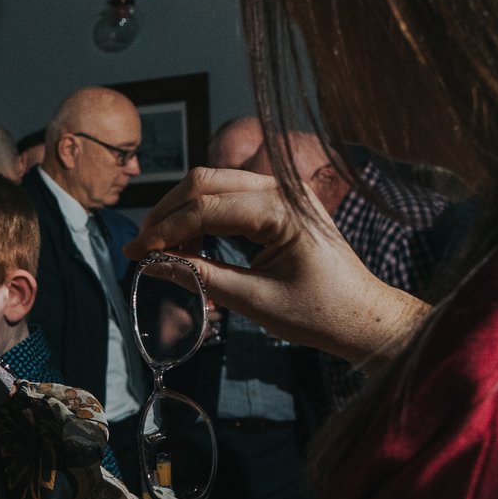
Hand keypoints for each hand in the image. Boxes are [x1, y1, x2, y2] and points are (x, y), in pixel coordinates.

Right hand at [125, 167, 429, 366]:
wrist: (363, 316)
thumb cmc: (320, 313)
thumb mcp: (254, 301)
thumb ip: (200, 277)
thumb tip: (151, 265)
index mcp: (282, 209)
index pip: (205, 207)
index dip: (163, 230)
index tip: (134, 254)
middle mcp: (283, 188)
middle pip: (204, 181)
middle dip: (167, 214)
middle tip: (144, 250)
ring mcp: (284, 190)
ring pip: (213, 184)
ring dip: (183, 214)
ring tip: (169, 253)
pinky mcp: (281, 200)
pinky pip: (230, 195)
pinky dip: (204, 216)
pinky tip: (194, 246)